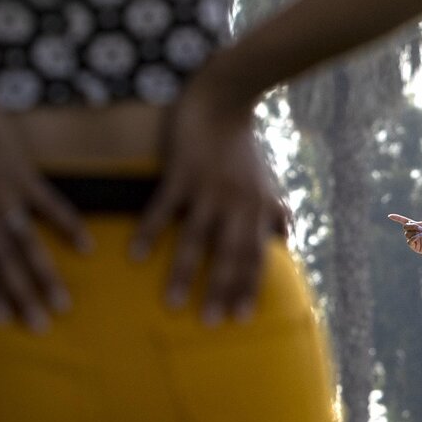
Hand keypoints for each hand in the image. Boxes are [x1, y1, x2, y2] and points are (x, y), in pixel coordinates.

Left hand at [0, 90, 86, 329]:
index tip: (5, 323)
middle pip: (6, 268)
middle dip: (25, 300)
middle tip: (42, 328)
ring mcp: (7, 200)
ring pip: (30, 247)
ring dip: (48, 276)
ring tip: (64, 302)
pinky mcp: (24, 178)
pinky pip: (52, 207)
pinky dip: (69, 226)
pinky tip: (86, 247)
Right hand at [135, 73, 287, 325]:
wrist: (225, 97)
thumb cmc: (243, 145)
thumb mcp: (266, 180)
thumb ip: (274, 211)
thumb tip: (286, 238)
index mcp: (256, 208)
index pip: (255, 255)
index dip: (249, 287)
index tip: (241, 319)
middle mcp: (236, 203)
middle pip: (229, 254)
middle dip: (221, 290)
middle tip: (211, 324)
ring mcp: (207, 189)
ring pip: (195, 239)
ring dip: (183, 272)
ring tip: (172, 304)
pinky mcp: (181, 172)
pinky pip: (162, 209)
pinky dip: (149, 232)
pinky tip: (135, 256)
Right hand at [390, 214, 421, 259]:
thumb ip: (421, 224)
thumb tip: (412, 225)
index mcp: (418, 226)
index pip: (405, 222)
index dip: (397, 218)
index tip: (389, 216)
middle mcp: (414, 233)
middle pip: (405, 227)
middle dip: (412, 225)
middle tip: (421, 228)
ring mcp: (414, 240)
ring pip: (407, 233)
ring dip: (414, 231)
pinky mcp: (415, 247)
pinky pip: (409, 241)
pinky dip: (414, 237)